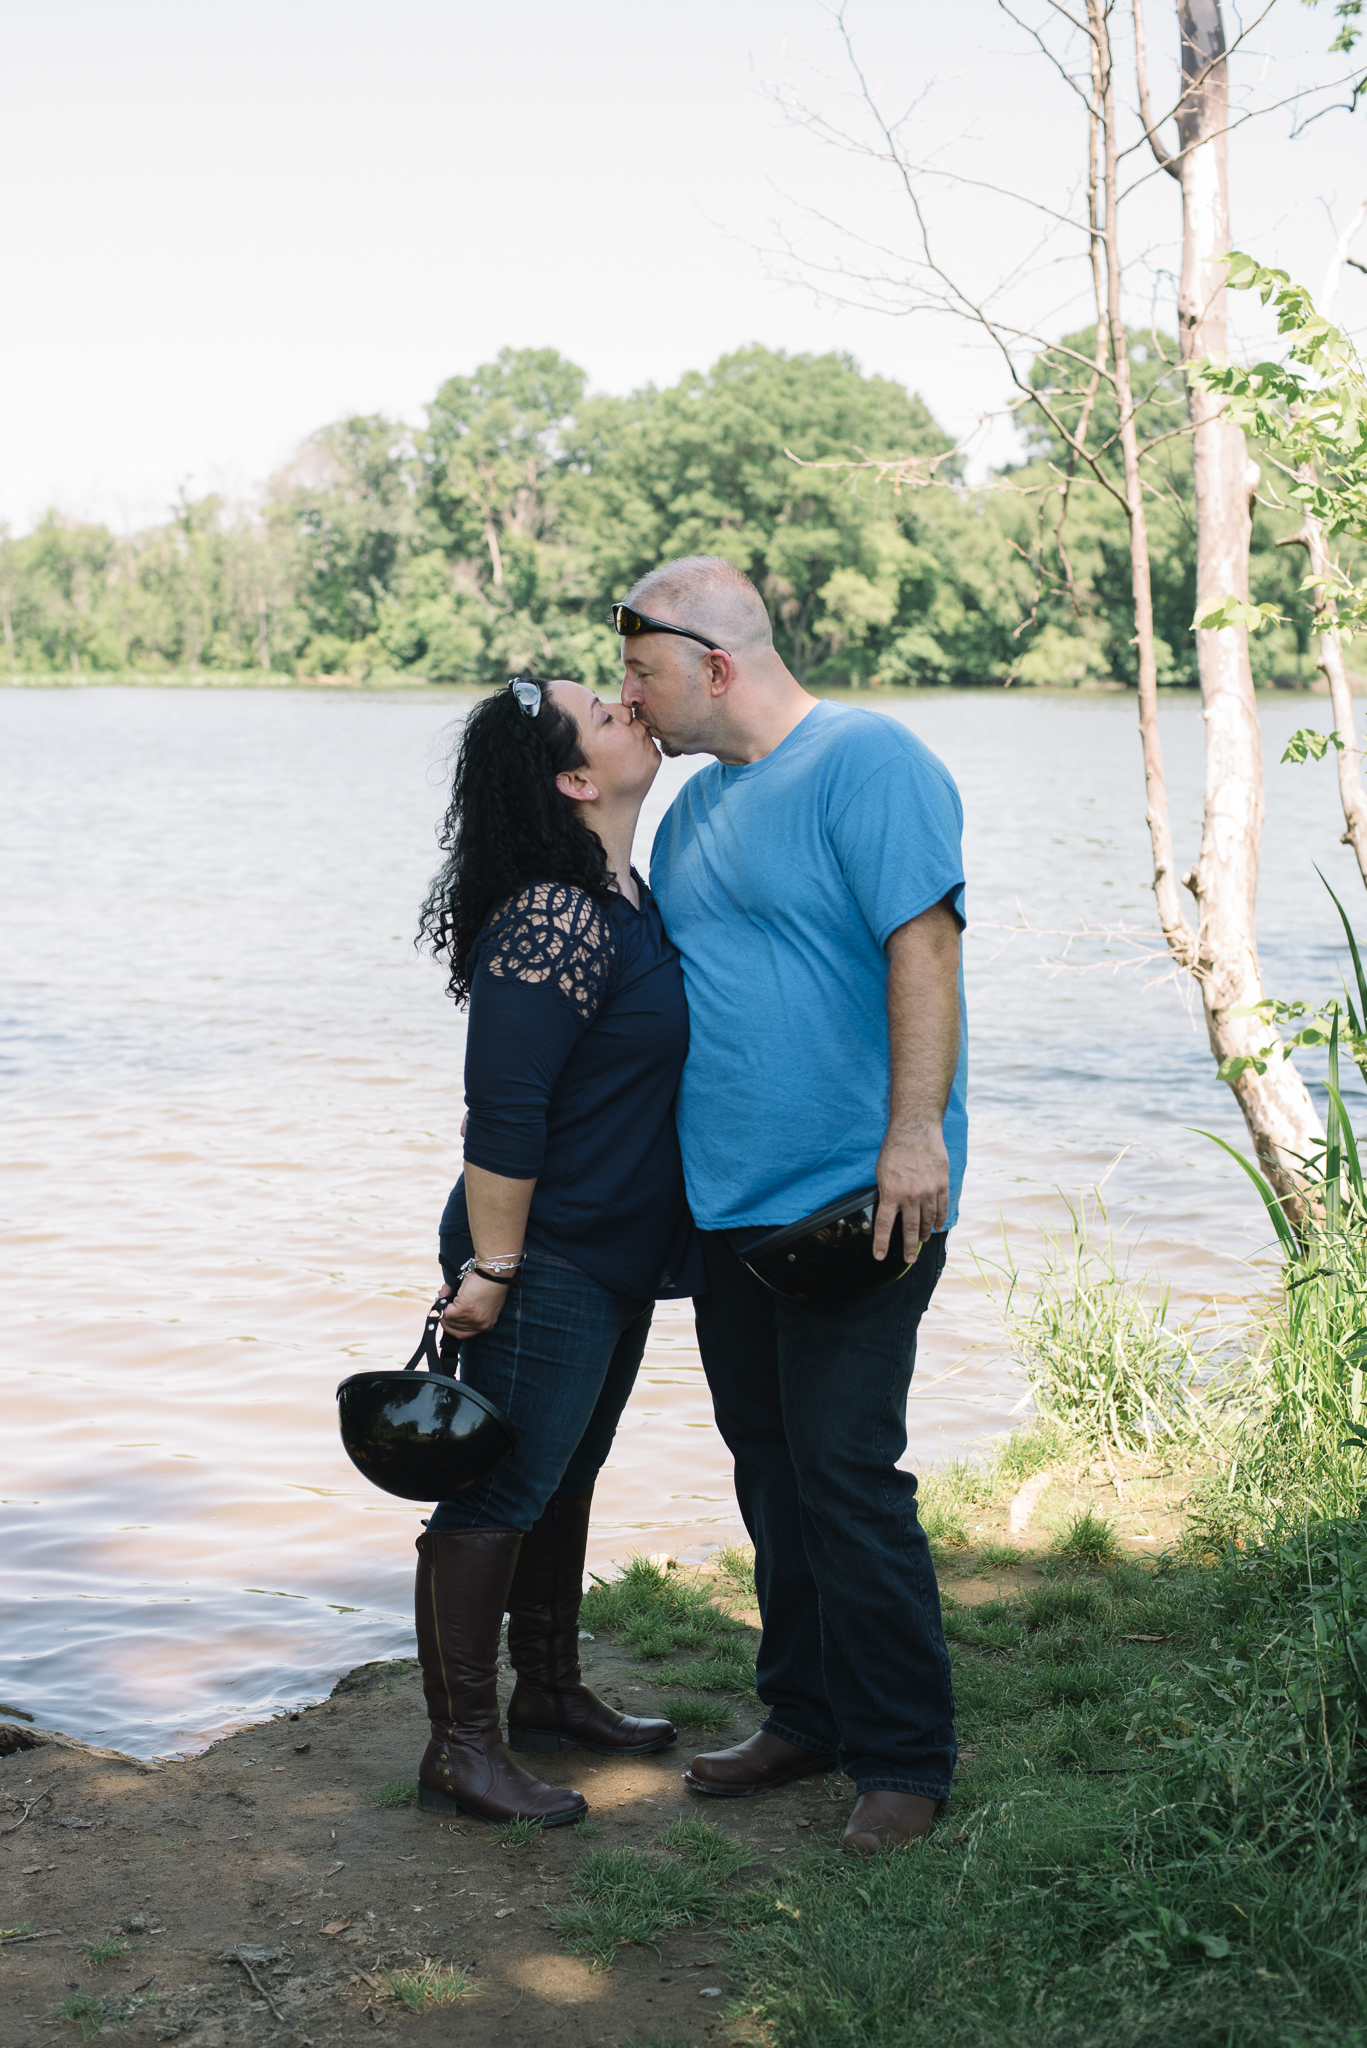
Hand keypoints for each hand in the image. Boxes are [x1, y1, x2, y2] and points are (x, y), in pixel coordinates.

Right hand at [441, 1270, 510, 1340]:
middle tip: (442, 1301)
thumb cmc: (490, 1281)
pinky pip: (446, 1311)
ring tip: (446, 1291)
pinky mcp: (464, 1309)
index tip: (445, 1314)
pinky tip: (446, 1290)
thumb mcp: (483, 1303)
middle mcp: (480, 1325)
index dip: (451, 1325)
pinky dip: (443, 1300)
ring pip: (448, 1319)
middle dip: (444, 1315)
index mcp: (486, 1324)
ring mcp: (472, 1319)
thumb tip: (449, 1309)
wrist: (494, 1271)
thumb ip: (470, 1311)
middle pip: (453, 1328)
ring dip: (443, 1304)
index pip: (463, 1334)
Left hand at [874, 1122, 948, 1260]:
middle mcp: (910, 1196)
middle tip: (909, 1258)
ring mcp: (928, 1191)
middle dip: (908, 1246)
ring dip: (924, 1233)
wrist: (916, 1130)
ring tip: (922, 1241)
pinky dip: (939, 1219)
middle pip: (910, 1228)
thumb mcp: (881, 1172)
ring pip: (927, 1220)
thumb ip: (885, 1193)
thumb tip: (887, 1210)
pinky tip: (937, 1226)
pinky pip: (942, 1208)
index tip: (880, 1256)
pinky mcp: (941, 1184)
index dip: (882, 1243)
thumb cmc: (894, 1149)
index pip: (884, 1225)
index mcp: (891, 1193)